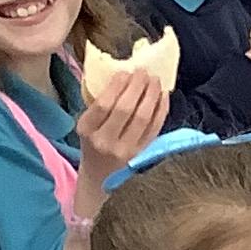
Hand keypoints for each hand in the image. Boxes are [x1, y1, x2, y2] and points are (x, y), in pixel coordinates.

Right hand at [76, 58, 172, 188]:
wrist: (99, 178)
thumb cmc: (92, 144)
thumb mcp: (86, 125)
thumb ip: (99, 103)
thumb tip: (121, 74)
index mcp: (87, 131)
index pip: (104, 105)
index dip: (117, 86)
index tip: (126, 71)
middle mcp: (106, 142)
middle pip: (126, 109)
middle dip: (137, 86)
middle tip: (143, 71)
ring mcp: (126, 150)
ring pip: (143, 118)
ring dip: (151, 95)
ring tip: (155, 79)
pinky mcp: (142, 154)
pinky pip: (155, 128)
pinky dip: (161, 109)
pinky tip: (163, 95)